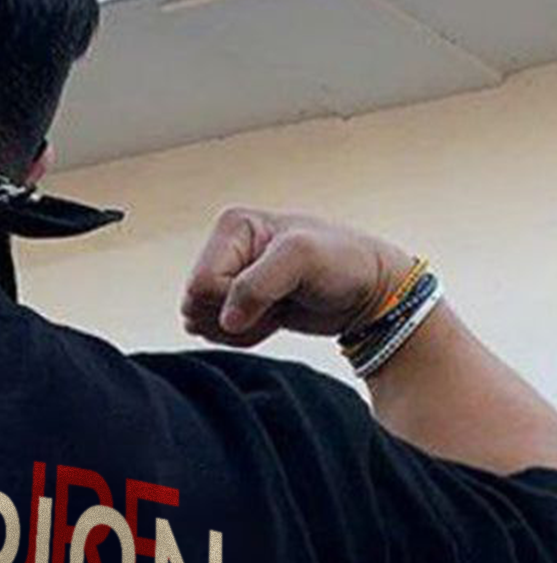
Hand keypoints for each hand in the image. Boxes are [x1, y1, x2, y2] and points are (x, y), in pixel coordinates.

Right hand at [181, 206, 414, 348]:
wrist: (367, 289)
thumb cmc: (342, 263)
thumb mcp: (303, 259)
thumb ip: (258, 285)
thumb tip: (227, 320)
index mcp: (232, 226)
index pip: (201, 285)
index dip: (234, 300)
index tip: (277, 290)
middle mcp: (225, 247)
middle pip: (195, 306)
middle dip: (237, 317)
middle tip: (278, 301)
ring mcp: (229, 276)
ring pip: (201, 323)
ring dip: (242, 329)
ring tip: (279, 306)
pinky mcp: (236, 302)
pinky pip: (215, 333)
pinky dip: (245, 336)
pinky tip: (274, 316)